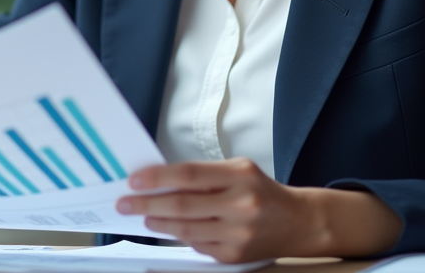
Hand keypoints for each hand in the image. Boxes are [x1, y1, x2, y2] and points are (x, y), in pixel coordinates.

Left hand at [115, 158, 400, 262]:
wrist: (299, 222)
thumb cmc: (262, 191)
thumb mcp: (238, 170)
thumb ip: (203, 174)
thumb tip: (160, 180)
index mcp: (239, 176)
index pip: (188, 175)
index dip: (157, 178)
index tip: (135, 180)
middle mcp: (240, 205)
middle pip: (182, 205)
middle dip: (147, 203)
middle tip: (125, 202)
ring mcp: (238, 234)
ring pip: (186, 229)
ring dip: (158, 223)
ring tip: (143, 216)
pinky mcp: (234, 255)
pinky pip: (197, 246)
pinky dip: (180, 236)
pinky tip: (168, 228)